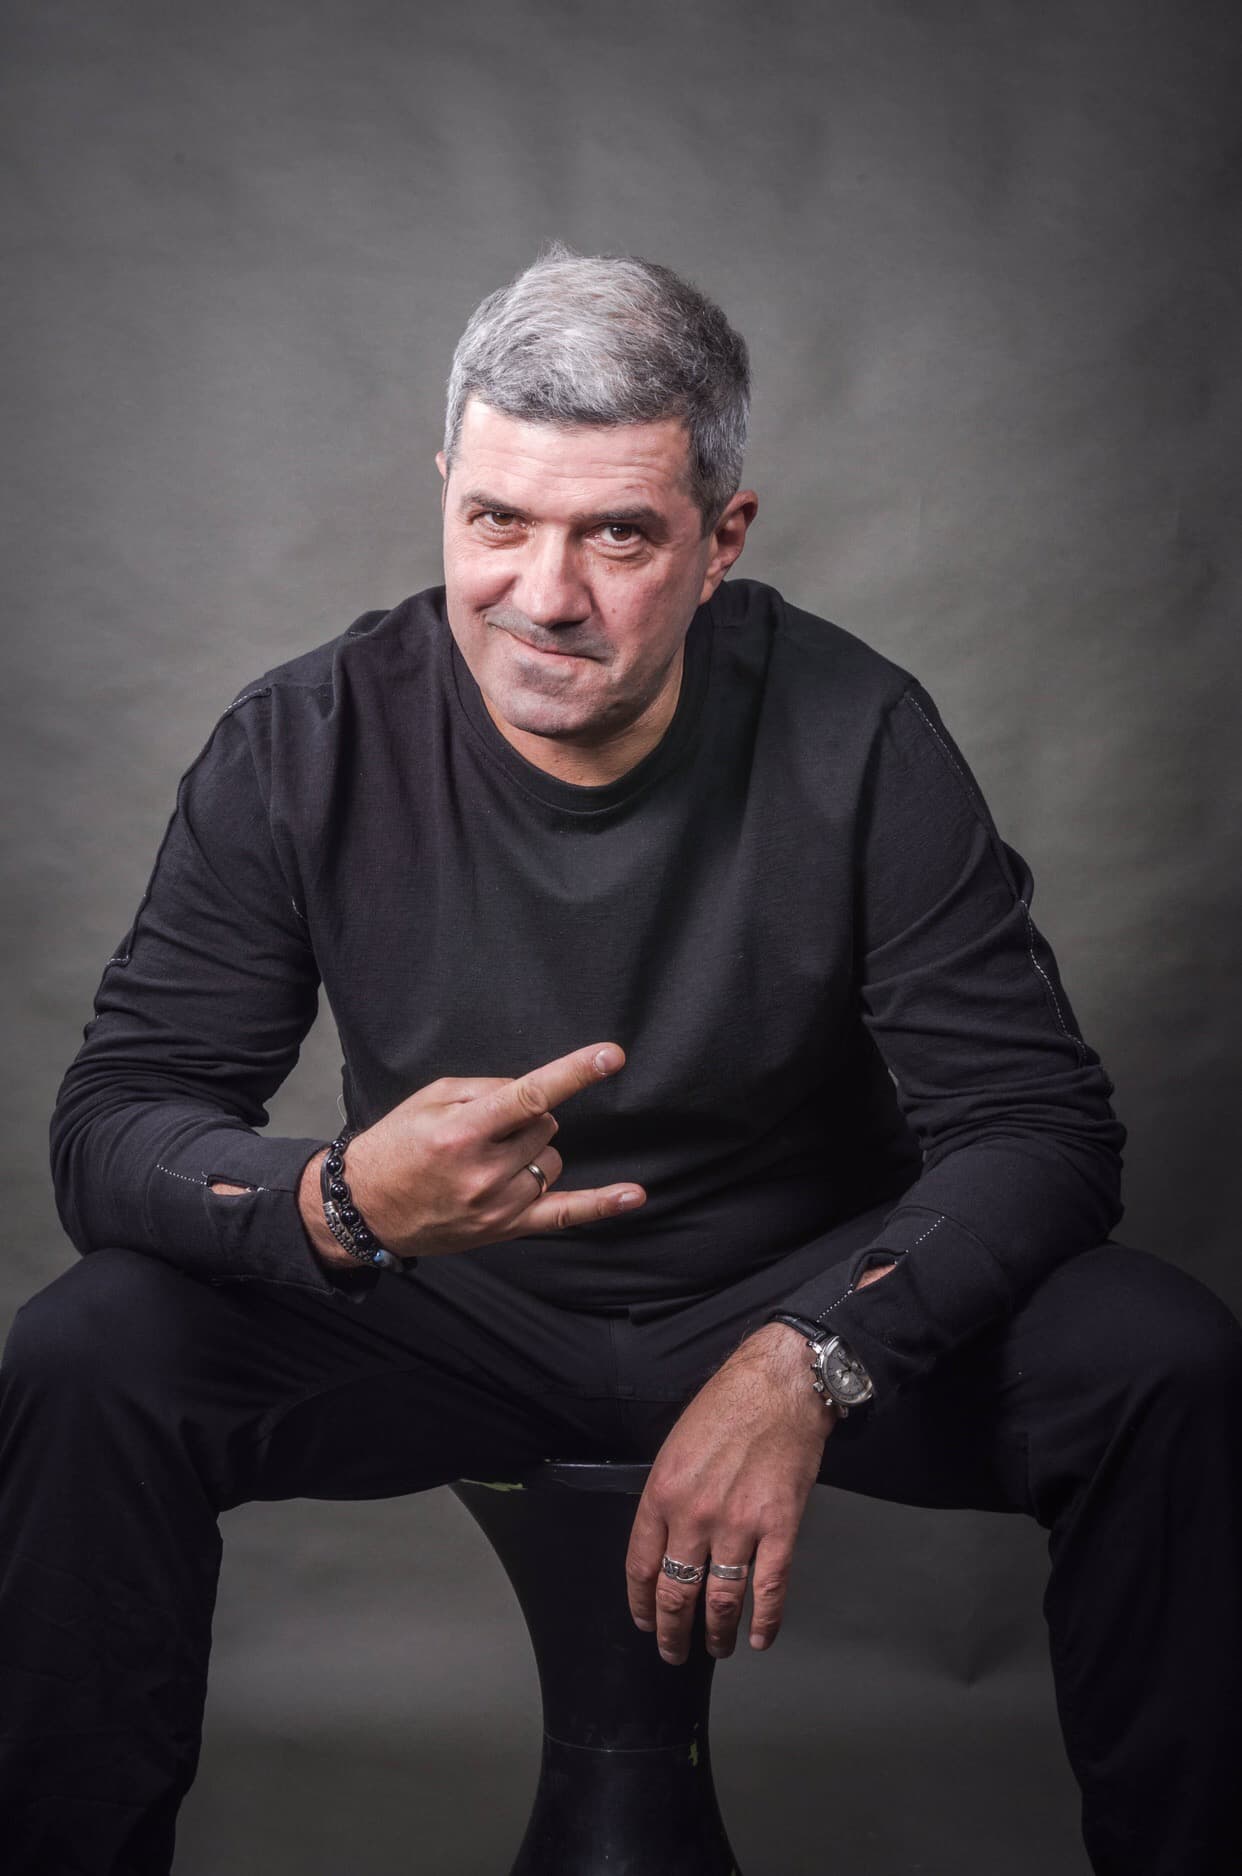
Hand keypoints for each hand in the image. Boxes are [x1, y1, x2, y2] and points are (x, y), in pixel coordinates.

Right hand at [302, 1042, 645, 1263]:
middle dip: (524, 1119)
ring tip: (489, 1160)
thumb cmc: (397, 1146)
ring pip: (552, 1159)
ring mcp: (498, 1205)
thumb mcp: (429, 1099)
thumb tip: (533, 1092)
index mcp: (462, 1132)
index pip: (530, 1094)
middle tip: (484, 1130)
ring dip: (533, 1151)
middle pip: (544, 1126)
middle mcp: (484, 1172)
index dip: (575, 1072)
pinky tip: (635, 1194)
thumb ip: (485, 1089)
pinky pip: (566, 1215)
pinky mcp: (506, 1229)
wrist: (367, 1208)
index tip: (611, 1055)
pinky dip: (602, 1204)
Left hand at [625, 1262, 894, 1663]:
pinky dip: (765, 1621)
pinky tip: (759, 1639)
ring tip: (715, 1648)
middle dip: (672, 1630)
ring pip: (720, 1600)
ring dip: (716, 1633)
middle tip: (673, 1651)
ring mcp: (738, 1525)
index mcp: (662, 1492)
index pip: (641, 1565)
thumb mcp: (676, 1445)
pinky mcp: (780, 1528)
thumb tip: (664, 1540)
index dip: (642, 1603)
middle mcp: (694, 1515)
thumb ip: (666, 1495)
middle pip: (676, 1592)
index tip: (645, 1621)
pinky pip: (769, 1588)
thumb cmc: (726, 1406)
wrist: (780, 1386)